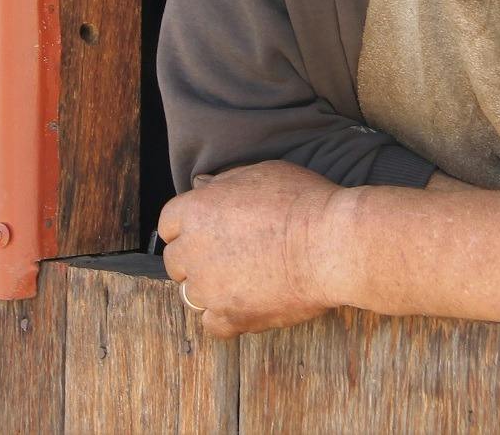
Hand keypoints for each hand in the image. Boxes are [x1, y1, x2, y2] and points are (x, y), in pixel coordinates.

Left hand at [157, 160, 348, 338]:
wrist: (330, 244)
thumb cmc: (302, 202)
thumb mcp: (259, 174)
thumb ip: (224, 184)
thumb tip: (205, 187)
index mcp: (195, 210)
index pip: (169, 224)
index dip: (187, 228)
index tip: (206, 231)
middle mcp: (193, 250)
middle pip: (175, 262)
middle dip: (194, 259)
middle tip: (226, 257)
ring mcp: (209, 288)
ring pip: (191, 295)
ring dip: (210, 289)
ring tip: (240, 281)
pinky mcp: (230, 317)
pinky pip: (213, 325)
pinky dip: (226, 318)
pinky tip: (246, 305)